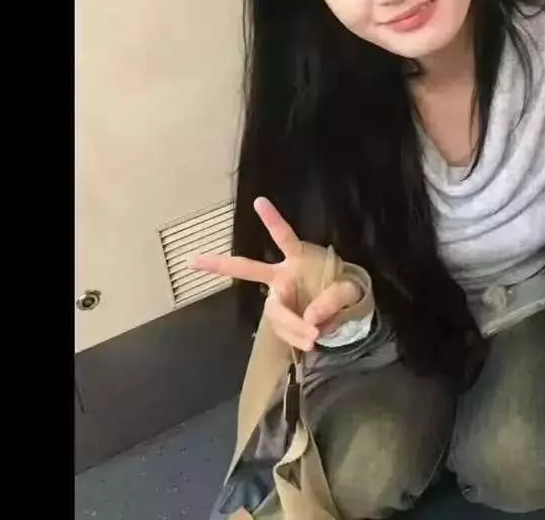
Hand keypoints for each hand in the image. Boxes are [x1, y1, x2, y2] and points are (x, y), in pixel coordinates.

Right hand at [191, 197, 362, 350]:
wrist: (348, 312)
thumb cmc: (345, 290)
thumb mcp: (350, 289)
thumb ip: (334, 299)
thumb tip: (308, 318)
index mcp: (298, 259)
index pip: (284, 237)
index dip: (272, 220)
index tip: (259, 201)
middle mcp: (282, 276)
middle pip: (248, 269)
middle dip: (220, 264)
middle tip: (194, 260)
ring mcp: (280, 297)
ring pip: (275, 312)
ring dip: (292, 327)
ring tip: (314, 337)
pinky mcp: (284, 318)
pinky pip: (283, 330)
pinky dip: (295, 338)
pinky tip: (309, 343)